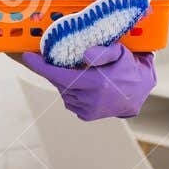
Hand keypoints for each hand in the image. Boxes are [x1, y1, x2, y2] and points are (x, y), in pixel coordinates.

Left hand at [21, 41, 155, 119]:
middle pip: (59, 82)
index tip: (28, 56)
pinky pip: (69, 100)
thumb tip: (84, 55)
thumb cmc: (129, 68)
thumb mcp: (121, 53)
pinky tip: (83, 84)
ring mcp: (87, 109)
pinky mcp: (87, 115)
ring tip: (78, 72)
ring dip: (64, 81)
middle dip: (54, 70)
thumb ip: (103, 52)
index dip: (41, 66)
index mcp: (95, 83)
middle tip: (57, 59)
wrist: (139, 93)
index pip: (59, 75)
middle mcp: (89, 99)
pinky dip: (71, 91)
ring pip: (63, 92)